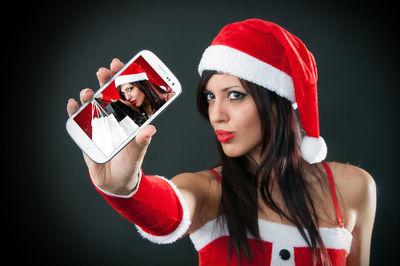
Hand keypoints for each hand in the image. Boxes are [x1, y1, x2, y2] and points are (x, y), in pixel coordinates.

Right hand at [67, 58, 156, 194]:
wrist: (115, 182)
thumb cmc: (129, 164)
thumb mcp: (137, 153)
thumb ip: (142, 141)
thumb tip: (151, 129)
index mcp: (128, 118)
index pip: (125, 94)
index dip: (123, 79)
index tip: (123, 65)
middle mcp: (113, 117)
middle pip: (108, 94)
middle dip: (106, 80)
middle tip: (105, 72)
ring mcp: (99, 124)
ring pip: (92, 103)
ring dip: (89, 95)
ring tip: (88, 92)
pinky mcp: (87, 133)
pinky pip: (78, 119)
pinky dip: (74, 111)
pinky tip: (73, 104)